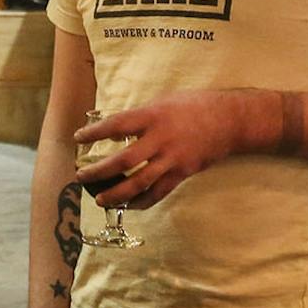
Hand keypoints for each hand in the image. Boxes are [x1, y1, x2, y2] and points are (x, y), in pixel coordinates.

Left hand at [74, 91, 243, 208]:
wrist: (229, 119)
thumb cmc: (194, 105)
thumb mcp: (164, 101)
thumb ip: (140, 117)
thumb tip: (115, 130)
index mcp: (152, 115)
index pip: (116, 125)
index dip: (95, 133)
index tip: (78, 138)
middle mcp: (160, 139)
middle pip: (123, 161)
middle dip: (99, 171)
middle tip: (81, 176)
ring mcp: (172, 158)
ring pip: (139, 183)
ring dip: (116, 193)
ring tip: (100, 199)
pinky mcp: (183, 172)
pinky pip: (159, 192)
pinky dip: (143, 202)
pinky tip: (130, 206)